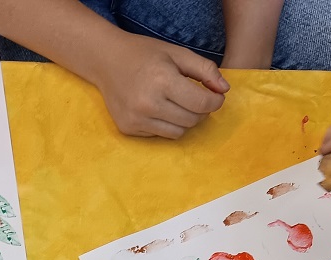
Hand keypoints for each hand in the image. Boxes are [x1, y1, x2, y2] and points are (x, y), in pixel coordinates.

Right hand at [89, 32, 228, 138]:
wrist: (106, 60)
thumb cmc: (144, 54)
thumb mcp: (177, 53)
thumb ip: (204, 69)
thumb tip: (224, 89)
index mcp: (162, 80)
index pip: (201, 104)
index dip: (215, 102)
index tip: (216, 97)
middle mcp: (148, 103)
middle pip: (192, 120)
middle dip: (201, 111)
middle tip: (196, 98)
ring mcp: (136, 119)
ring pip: (178, 132)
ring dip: (185, 120)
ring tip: (178, 103)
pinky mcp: (128, 128)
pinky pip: (160, 135)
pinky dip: (166, 124)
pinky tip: (157, 108)